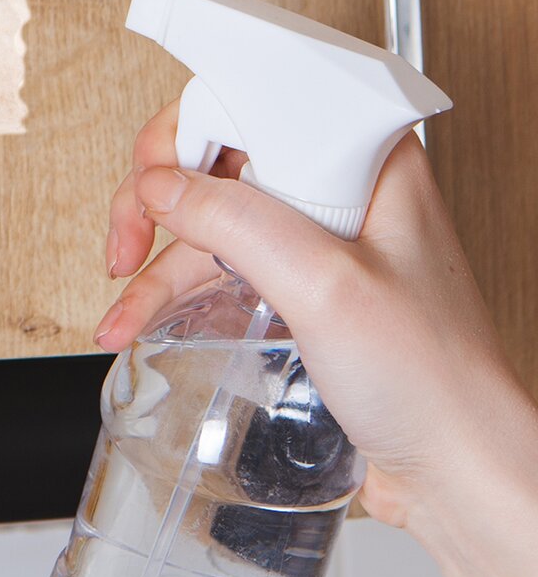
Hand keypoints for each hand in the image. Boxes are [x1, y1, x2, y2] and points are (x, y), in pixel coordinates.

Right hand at [95, 98, 537, 576]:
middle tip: (130, 231)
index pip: (256, 101)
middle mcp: (337, 190)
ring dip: (153, 253)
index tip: (156, 171)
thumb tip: (161, 185)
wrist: (458, 475)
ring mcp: (314, 241)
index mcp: (366, 159)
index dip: (193, 128)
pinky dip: (168, 292)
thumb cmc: (437, 382)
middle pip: (219, 156)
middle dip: (158, 192)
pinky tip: (135, 319)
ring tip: (118, 290)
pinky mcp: (295, 288)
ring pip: (208, 217)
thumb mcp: (327, 288)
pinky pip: (217, 269)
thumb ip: (238, 222)